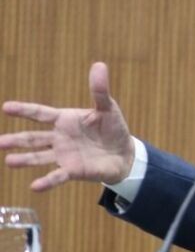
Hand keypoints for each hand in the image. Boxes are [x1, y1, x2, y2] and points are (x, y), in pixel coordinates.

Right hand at [0, 62, 134, 190]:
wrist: (125, 153)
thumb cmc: (113, 128)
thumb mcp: (108, 108)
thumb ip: (99, 90)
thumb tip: (99, 65)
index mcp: (65, 120)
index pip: (40, 114)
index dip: (24, 110)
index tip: (6, 107)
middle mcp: (59, 138)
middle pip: (33, 138)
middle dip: (16, 139)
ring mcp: (64, 155)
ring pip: (39, 157)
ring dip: (24, 159)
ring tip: (9, 160)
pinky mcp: (73, 170)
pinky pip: (57, 176)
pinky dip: (46, 181)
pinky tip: (34, 186)